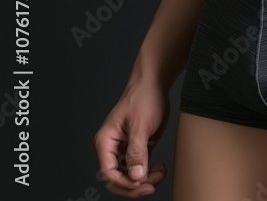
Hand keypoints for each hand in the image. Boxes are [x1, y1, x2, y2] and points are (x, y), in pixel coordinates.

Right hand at [93, 79, 169, 195]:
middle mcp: (112, 148)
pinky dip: (149, 173)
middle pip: (117, 179)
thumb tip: (136, 177)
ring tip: (160, 171)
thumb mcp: (140, 125)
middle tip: (153, 184)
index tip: (143, 183)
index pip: (109, 173)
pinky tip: (160, 167)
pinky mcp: (136, 148)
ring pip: (129, 176)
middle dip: (135, 185)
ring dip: (144, 180)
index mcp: (105, 142)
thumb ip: (136, 152)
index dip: (125, 183)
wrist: (154, 81)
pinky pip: (139, 169)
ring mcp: (124, 149)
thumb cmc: (143, 96)